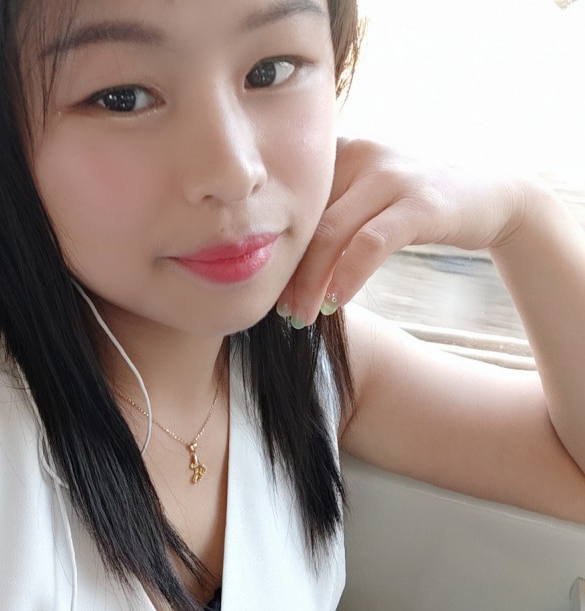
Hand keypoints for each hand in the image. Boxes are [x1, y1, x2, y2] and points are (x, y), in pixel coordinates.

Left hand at [276, 138, 526, 327]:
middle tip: (280, 311)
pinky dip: (349, 275)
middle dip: (287, 273)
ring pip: (331, 233)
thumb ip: (326, 216)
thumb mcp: (363, 202)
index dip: (272, 249)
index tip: (266, 289)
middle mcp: (359, 153)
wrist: (488, 195)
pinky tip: (337, 302)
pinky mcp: (420, 203)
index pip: (290, 206)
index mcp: (337, 152)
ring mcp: (391, 175)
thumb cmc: (410, 207)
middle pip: (305, 221)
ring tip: (302, 315)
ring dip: (311, 282)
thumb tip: (276, 263)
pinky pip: (371, 243)